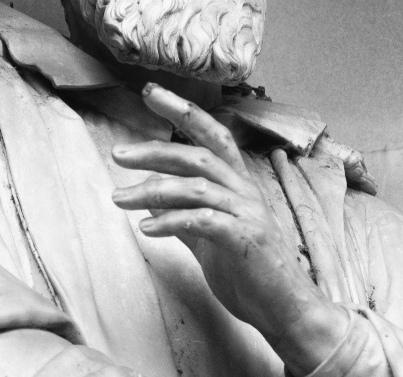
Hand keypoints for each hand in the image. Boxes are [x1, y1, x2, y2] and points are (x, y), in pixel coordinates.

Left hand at [110, 83, 349, 373]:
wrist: (285, 310)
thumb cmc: (249, 272)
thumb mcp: (209, 239)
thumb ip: (184, 215)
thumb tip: (151, 200)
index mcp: (237, 183)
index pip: (211, 133)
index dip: (182, 110)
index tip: (150, 92)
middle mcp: (244, 190)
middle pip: (197, 154)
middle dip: (155, 150)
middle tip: (118, 154)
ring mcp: (247, 212)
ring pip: (196, 186)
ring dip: (152, 190)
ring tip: (119, 199)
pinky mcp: (244, 238)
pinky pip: (203, 221)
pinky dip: (170, 221)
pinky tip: (145, 228)